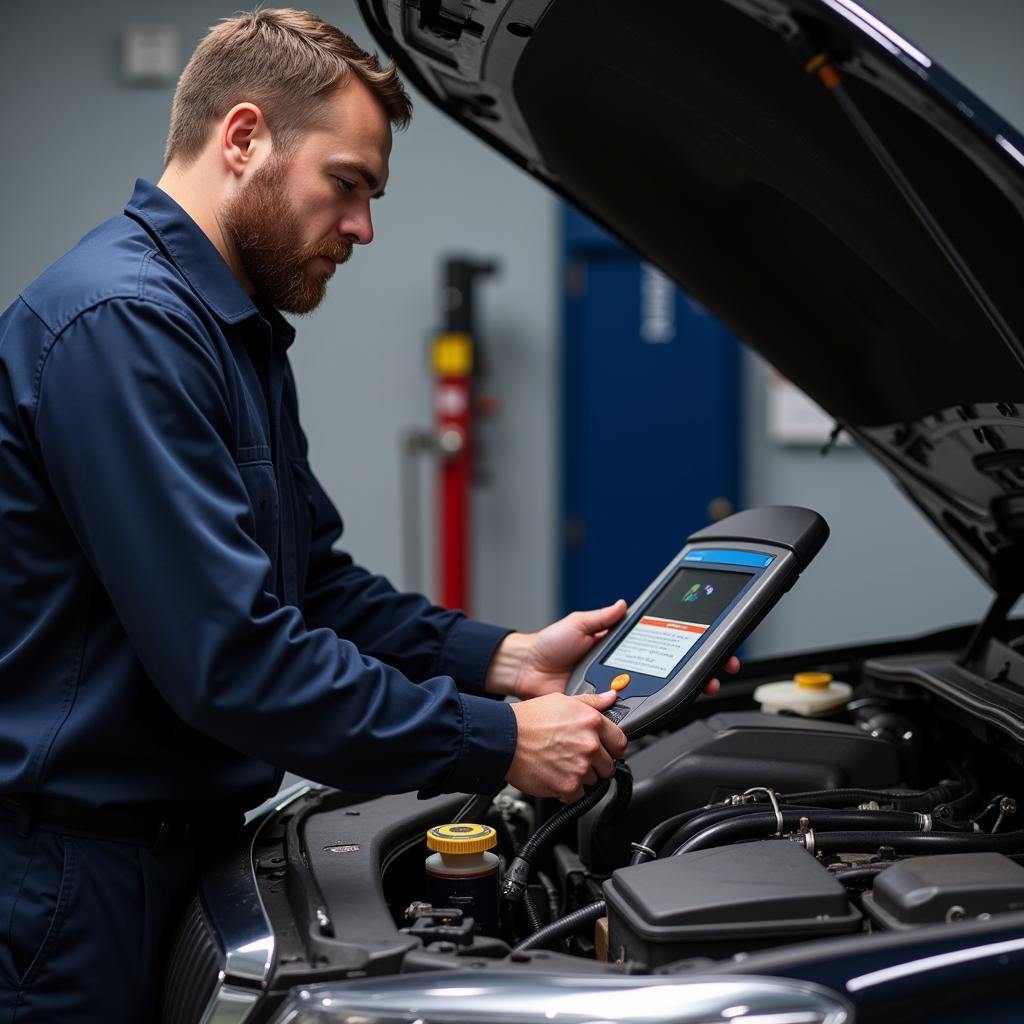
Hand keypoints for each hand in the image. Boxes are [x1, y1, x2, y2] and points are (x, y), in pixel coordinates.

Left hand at [485, 600, 741, 699]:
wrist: (526, 671)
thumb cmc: (548, 646)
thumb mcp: (579, 623)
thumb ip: (603, 617)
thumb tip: (624, 604)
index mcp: (621, 648)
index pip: (661, 646)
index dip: (686, 646)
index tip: (709, 645)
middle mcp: (624, 670)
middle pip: (668, 674)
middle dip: (698, 671)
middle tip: (718, 670)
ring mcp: (618, 691)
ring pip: (656, 694)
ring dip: (682, 691)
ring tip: (704, 685)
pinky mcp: (608, 709)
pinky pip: (632, 712)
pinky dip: (650, 710)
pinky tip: (669, 705)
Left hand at [486, 600, 628, 699]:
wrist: (526, 668)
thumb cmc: (547, 644)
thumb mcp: (577, 624)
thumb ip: (602, 617)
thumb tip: (623, 605)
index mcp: (602, 647)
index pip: (630, 650)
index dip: (642, 651)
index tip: (654, 651)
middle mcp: (602, 667)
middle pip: (629, 674)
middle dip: (634, 675)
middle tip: (636, 673)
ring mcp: (596, 686)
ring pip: (618, 693)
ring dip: (620, 692)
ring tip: (621, 688)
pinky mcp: (588, 703)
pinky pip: (602, 707)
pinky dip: (606, 705)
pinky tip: (609, 701)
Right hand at [506, 690, 626, 801]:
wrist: (504, 739)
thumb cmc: (528, 719)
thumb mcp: (562, 700)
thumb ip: (591, 702)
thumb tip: (611, 697)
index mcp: (592, 721)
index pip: (620, 742)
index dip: (612, 748)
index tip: (606, 751)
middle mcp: (590, 745)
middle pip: (609, 765)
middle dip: (596, 764)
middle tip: (576, 757)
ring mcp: (580, 767)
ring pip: (593, 781)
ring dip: (581, 776)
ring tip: (561, 764)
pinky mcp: (568, 786)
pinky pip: (578, 795)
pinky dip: (568, 790)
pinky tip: (555, 775)